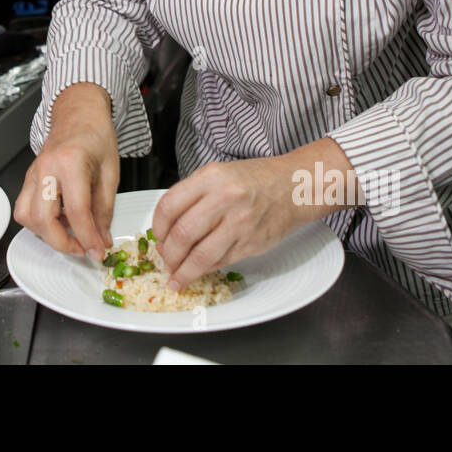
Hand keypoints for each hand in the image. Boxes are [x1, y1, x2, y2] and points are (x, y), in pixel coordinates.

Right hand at [14, 83, 119, 261]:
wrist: (78, 113)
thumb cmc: (95, 135)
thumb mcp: (111, 171)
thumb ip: (105, 209)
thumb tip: (101, 238)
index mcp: (71, 162)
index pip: (76, 211)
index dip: (88, 237)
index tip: (98, 251)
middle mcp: (47, 168)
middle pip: (42, 219)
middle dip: (61, 243)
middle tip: (81, 248)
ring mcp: (33, 173)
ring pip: (25, 216)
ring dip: (46, 234)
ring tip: (68, 234)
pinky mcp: (28, 178)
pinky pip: (24, 208)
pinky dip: (39, 222)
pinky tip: (58, 220)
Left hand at [151, 156, 305, 291]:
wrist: (295, 186)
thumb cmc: (255, 180)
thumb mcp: (218, 174)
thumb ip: (192, 196)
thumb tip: (167, 228)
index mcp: (210, 178)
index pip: (169, 206)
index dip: (157, 227)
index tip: (157, 237)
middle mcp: (224, 199)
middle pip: (182, 235)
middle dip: (168, 254)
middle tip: (166, 260)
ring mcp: (239, 223)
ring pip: (200, 256)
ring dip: (183, 272)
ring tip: (177, 277)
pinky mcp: (251, 243)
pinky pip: (220, 262)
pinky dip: (205, 270)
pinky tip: (198, 271)